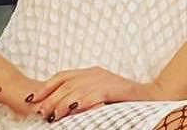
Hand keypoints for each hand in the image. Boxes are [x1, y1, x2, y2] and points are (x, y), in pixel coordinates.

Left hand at [25, 67, 167, 122]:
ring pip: (76, 89)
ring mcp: (103, 79)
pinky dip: (82, 102)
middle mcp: (94, 72)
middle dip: (50, 97)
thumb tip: (65, 106)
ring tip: (52, 114)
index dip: (47, 86)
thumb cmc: (126, 99)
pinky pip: (93, 95)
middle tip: (40, 111)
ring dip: (62, 102)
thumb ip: (85, 94)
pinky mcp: (112, 88)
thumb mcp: (100, 92)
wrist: (152, 96)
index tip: (34, 98)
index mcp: (90, 72)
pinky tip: (73, 109)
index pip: (62, 76)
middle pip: (66, 83)